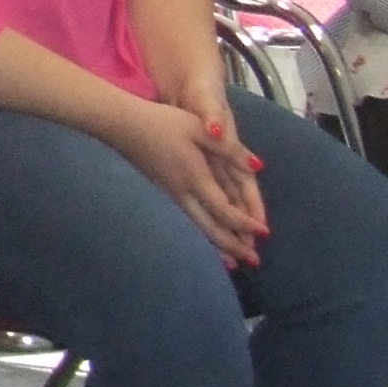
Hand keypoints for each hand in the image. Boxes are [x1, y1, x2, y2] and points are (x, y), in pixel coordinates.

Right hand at [110, 94, 267, 269]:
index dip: (245, 224)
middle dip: (233, 245)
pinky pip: (186, 223)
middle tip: (254, 260)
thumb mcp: (199, 128)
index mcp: (195, 178)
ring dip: (217, 247)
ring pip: (196, 229)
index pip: (224, 210)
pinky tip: (206, 244)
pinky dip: (201, 237)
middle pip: (211, 228)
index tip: (264, 232)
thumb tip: (257, 166)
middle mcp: (183, 193)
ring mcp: (170, 196)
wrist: (122, 126)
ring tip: (233, 263)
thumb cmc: (162, 123)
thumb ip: (229, 149)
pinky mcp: (162, 195)